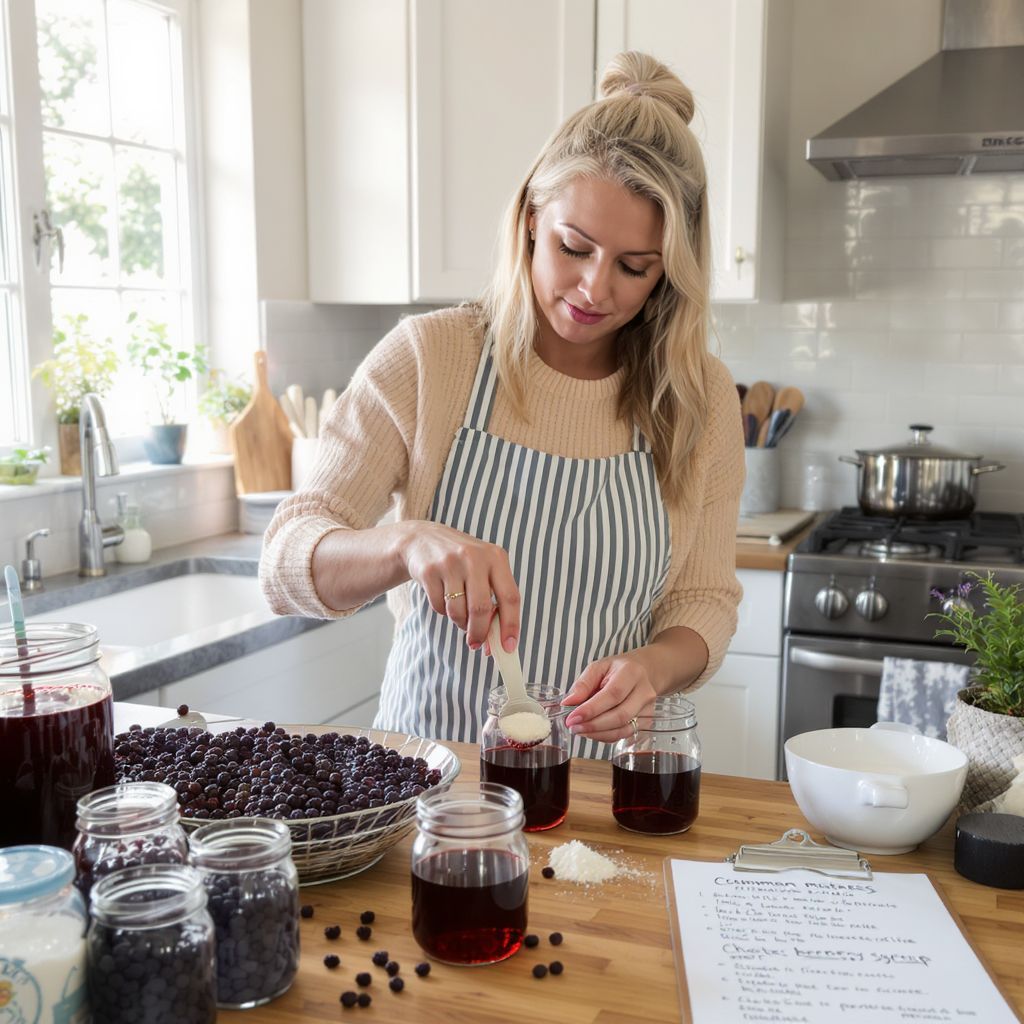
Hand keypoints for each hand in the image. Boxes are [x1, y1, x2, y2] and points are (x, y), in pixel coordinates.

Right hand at [399, 521, 519, 650]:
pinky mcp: (429, 571)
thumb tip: (498, 639)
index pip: (510, 597)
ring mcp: (450, 563)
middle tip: (475, 643)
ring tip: (459, 614)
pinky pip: (439, 606)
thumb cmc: (462, 562)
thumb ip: (494, 598)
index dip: (511, 625)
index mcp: (496, 557)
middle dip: (479, 632)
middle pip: (481, 609)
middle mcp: (475, 557)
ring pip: (458, 611)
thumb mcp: (484, 569)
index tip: (508, 646)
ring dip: (459, 622)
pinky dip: (442, 611)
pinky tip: (442, 597)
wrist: (423, 540)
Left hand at [560, 650, 659, 743]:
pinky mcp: (646, 722)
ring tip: (579, 729)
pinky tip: (592, 731)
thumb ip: (582, 685)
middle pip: (620, 716)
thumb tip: (568, 703)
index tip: (572, 717)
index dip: (591, 709)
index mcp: (631, 673)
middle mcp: (644, 692)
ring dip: (597, 733)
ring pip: (623, 729)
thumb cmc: (617, 670)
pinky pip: (624, 734)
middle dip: (593, 725)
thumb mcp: (597, 668)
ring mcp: (648, 709)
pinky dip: (605, 736)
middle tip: (573, 726)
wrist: (641, 672)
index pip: (612, 695)